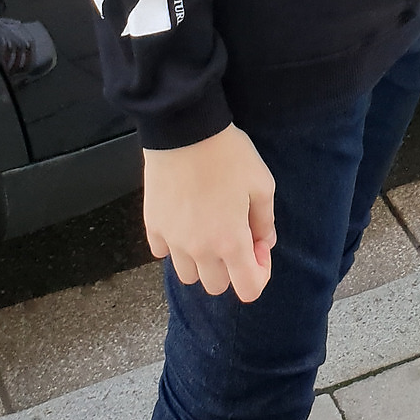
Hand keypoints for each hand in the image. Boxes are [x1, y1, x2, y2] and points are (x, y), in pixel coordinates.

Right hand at [142, 124, 276, 302]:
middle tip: (235, 234)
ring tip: (208, 231)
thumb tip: (265, 242)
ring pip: (188, 275)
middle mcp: (199, 249)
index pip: (248, 289)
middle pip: (216, 285)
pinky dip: (175, 246)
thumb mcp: (261, 183)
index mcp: (230, 242)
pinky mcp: (153, 226)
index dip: (260, 273)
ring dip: (201, 262)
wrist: (185, 130)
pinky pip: (163, 252)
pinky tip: (185, 223)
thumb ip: (266, 221)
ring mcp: (173, 240)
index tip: (259, 248)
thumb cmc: (226, 154)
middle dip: (231, 268)